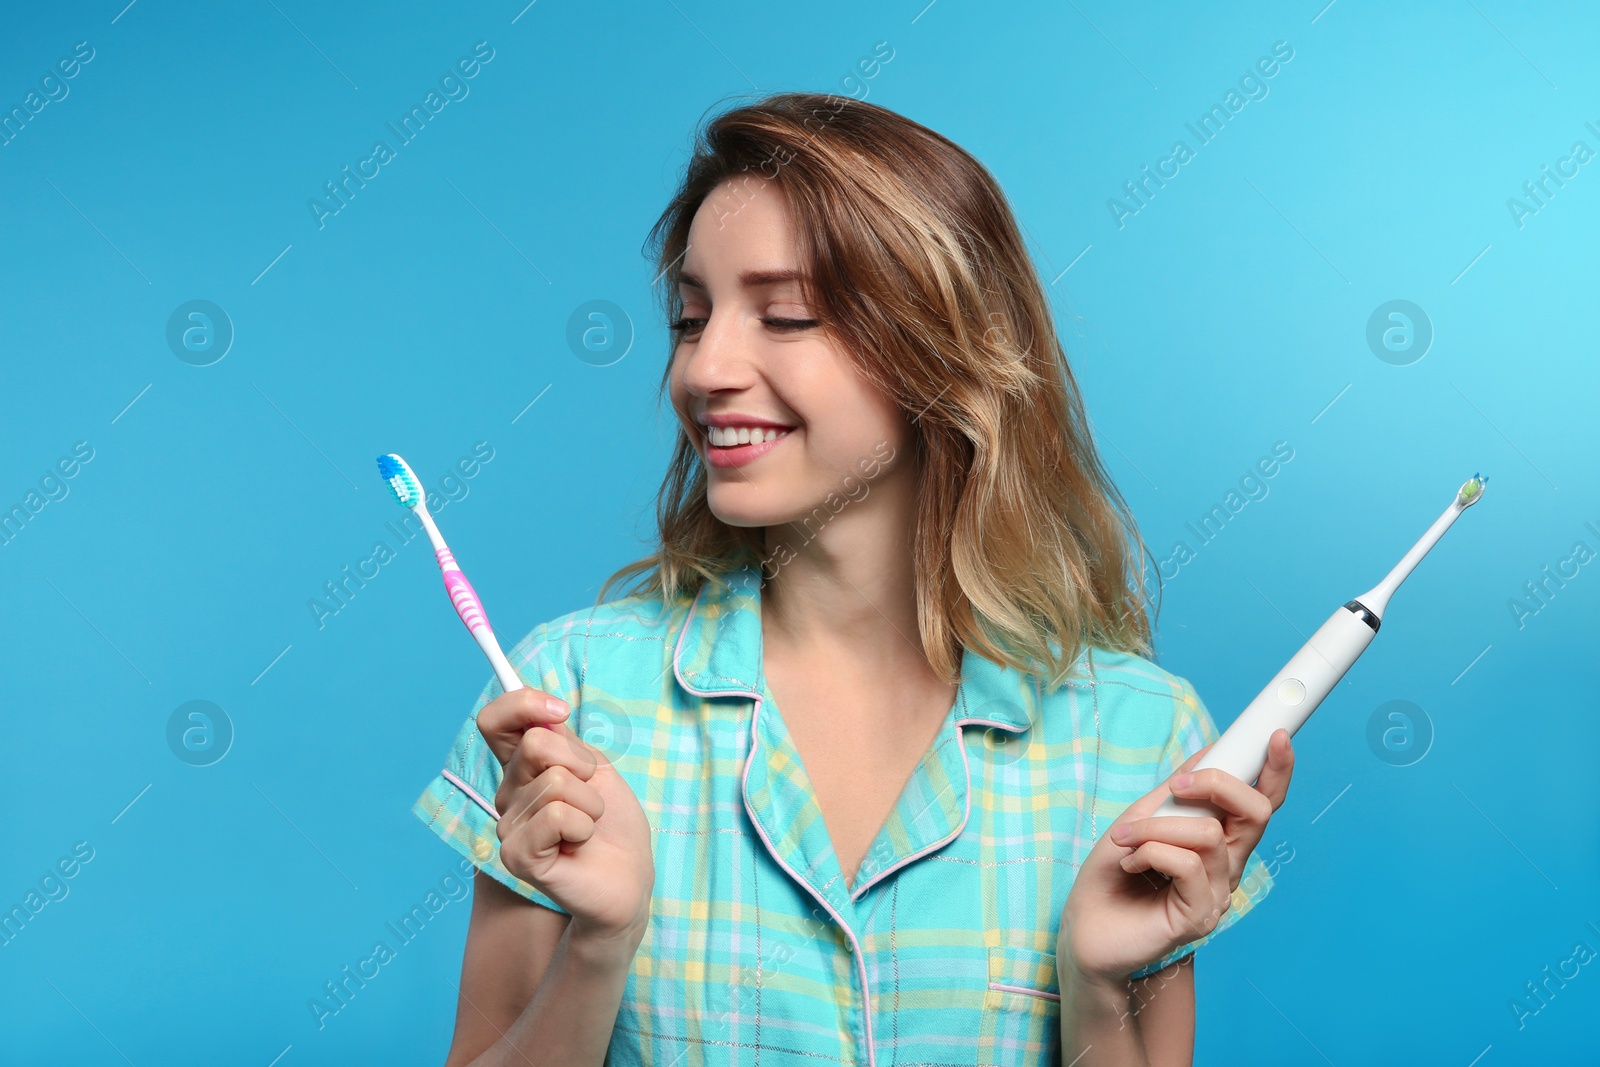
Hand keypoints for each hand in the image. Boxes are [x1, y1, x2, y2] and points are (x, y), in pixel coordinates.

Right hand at [477, 686, 654, 942]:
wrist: (630, 875)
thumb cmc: (612, 824)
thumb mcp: (594, 768)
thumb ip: (562, 741)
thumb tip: (541, 716)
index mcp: (522, 769)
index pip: (495, 722)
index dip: (521, 704)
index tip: (560, 711)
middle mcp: (508, 795)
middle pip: (534, 744)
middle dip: (580, 763)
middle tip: (590, 796)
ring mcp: (509, 826)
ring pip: (556, 783)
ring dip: (590, 803)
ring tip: (588, 827)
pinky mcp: (518, 855)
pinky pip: (556, 816)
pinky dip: (583, 826)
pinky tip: (580, 844)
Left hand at [1060, 729, 1293, 982]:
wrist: (1085, 929)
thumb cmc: (1112, 875)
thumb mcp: (1142, 820)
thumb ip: (1176, 793)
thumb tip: (1209, 752)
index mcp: (1220, 840)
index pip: (1262, 803)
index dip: (1276, 770)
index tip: (1278, 734)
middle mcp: (1228, 866)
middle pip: (1256, 812)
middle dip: (1217, 783)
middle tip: (1174, 788)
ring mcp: (1218, 894)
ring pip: (1208, 835)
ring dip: (1156, 827)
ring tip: (1125, 840)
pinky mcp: (1200, 916)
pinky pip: (1187, 864)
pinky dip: (1150, 853)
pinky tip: (1130, 866)